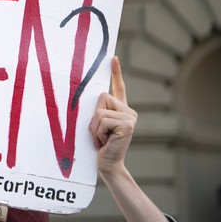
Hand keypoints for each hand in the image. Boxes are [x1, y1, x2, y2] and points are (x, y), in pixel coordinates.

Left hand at [89, 56, 137, 177]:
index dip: (116, 72)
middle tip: (99, 132)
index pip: (119, 87)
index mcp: (120, 109)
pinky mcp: (128, 124)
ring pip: (100, 109)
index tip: (113, 57)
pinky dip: (99, 132)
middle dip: (94, 116)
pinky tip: (106, 141)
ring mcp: (130, 117)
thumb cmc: (99, 144)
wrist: (108, 163)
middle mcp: (128, 111)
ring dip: (95, 126)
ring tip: (102, 138)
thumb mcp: (96, 124)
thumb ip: (98, 111)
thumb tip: (90, 96)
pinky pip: (102, 119)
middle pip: (102, 97)